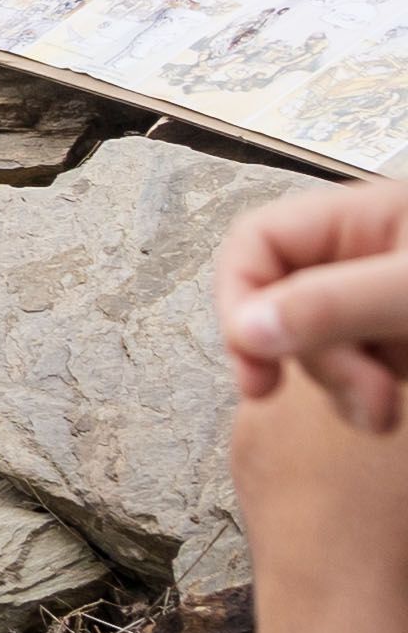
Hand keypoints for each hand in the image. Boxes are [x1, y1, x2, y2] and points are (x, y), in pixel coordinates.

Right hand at [221, 177, 407, 428]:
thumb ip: (334, 303)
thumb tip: (245, 329)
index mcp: (357, 218)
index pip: (258, 243)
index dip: (239, 298)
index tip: (253, 358)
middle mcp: (358, 257)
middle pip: (281, 305)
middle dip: (311, 360)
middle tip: (363, 399)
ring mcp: (374, 304)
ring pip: (312, 348)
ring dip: (341, 389)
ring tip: (387, 413)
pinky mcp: (392, 345)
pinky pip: (347, 373)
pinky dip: (360, 400)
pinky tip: (388, 410)